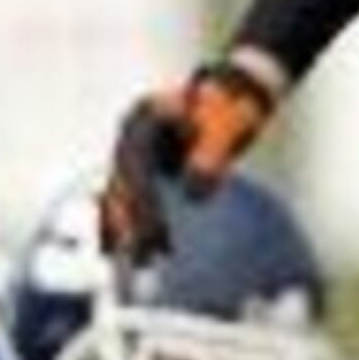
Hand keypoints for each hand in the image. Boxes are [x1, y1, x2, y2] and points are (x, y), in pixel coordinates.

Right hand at [102, 51, 282, 261]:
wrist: (236, 94)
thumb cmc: (233, 109)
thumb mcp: (226, 129)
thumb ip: (211, 157)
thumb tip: (194, 193)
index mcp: (144, 121)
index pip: (137, 172)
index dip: (144, 207)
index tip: (155, 236)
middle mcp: (130, 134)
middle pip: (123, 186)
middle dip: (131, 225)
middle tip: (142, 262)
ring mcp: (134, 148)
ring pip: (122, 195)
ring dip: (128, 230)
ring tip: (141, 265)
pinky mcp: (145, 163)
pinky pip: (132, 197)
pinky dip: (132, 223)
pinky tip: (136, 253)